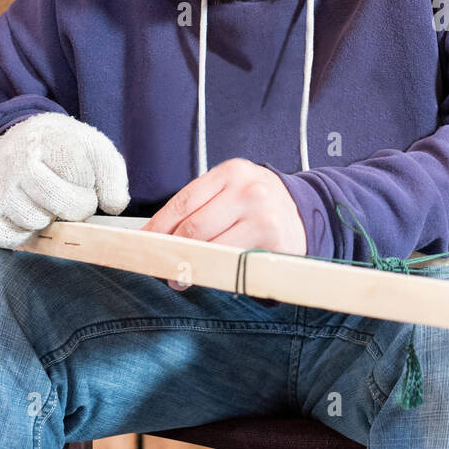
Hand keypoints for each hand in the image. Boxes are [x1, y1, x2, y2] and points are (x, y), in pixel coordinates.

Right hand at [0, 112, 130, 248]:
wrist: (19, 142)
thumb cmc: (63, 150)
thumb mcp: (95, 149)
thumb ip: (113, 175)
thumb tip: (114, 207)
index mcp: (50, 140)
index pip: (81, 176)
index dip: (89, 184)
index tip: (82, 177)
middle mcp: (18, 161)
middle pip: (61, 204)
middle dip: (77, 207)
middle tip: (71, 196)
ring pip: (37, 222)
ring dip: (49, 219)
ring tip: (46, 201)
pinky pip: (12, 238)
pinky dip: (25, 234)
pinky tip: (29, 214)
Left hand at [143, 158, 306, 289]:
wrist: (307, 212)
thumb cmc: (258, 203)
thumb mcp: (232, 189)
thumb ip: (200, 206)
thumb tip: (156, 237)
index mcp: (231, 172)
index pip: (183, 202)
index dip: (158, 227)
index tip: (141, 244)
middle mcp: (248, 190)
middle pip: (193, 228)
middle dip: (170, 251)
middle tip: (159, 266)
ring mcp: (263, 216)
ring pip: (211, 248)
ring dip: (190, 267)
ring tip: (179, 276)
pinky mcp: (273, 242)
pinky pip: (233, 263)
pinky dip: (216, 272)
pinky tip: (209, 275)